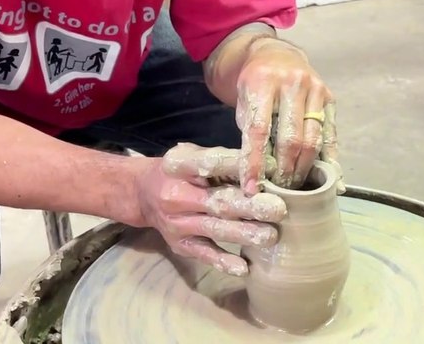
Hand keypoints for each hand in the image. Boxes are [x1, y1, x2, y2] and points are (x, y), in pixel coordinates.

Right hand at [133, 143, 287, 276]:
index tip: (266, 170)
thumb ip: (222, 159)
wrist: (144, 194)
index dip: (237, 167)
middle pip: (217, 201)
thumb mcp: (193, 155)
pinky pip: (203, 253)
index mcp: (179, 165)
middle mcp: (176, 195)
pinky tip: (243, 267)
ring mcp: (177, 223)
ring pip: (214, 228)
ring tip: (271, 236)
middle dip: (249, 207)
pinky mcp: (180, 244)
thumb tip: (264, 164)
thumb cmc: (182, 171)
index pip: (210, 164)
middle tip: (279, 209)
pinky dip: (223, 261)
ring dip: (244, 234)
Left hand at [235, 38, 337, 194]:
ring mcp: (314, 89)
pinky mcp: (329, 97)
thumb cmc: (254, 85)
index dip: (255, 161)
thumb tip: (259, 173)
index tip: (251, 187)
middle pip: (291, 138)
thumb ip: (251, 131)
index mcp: (263, 82)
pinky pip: (330, 133)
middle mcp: (292, 83)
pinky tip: (331, 179)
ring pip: (312, 138)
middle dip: (284, 170)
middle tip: (277, 191)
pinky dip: (331, 159)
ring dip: (303, 168)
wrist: (275, 55)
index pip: (259, 129)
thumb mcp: (244, 102)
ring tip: (294, 186)